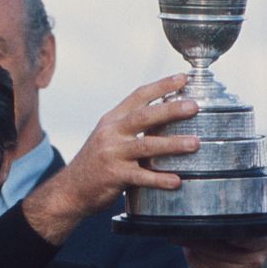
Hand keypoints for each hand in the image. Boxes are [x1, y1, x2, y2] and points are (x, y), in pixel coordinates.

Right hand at [23, 74, 199, 244]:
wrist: (70, 189)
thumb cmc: (97, 162)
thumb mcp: (109, 136)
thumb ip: (132, 126)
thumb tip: (167, 113)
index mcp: (113, 119)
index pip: (139, 95)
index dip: (162, 85)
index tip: (183, 78)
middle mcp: (111, 133)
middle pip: (145, 116)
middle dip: (171, 109)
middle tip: (194, 106)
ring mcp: (112, 154)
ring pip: (146, 146)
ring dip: (173, 144)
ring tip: (195, 143)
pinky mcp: (114, 176)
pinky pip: (141, 177)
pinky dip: (160, 179)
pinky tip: (177, 180)